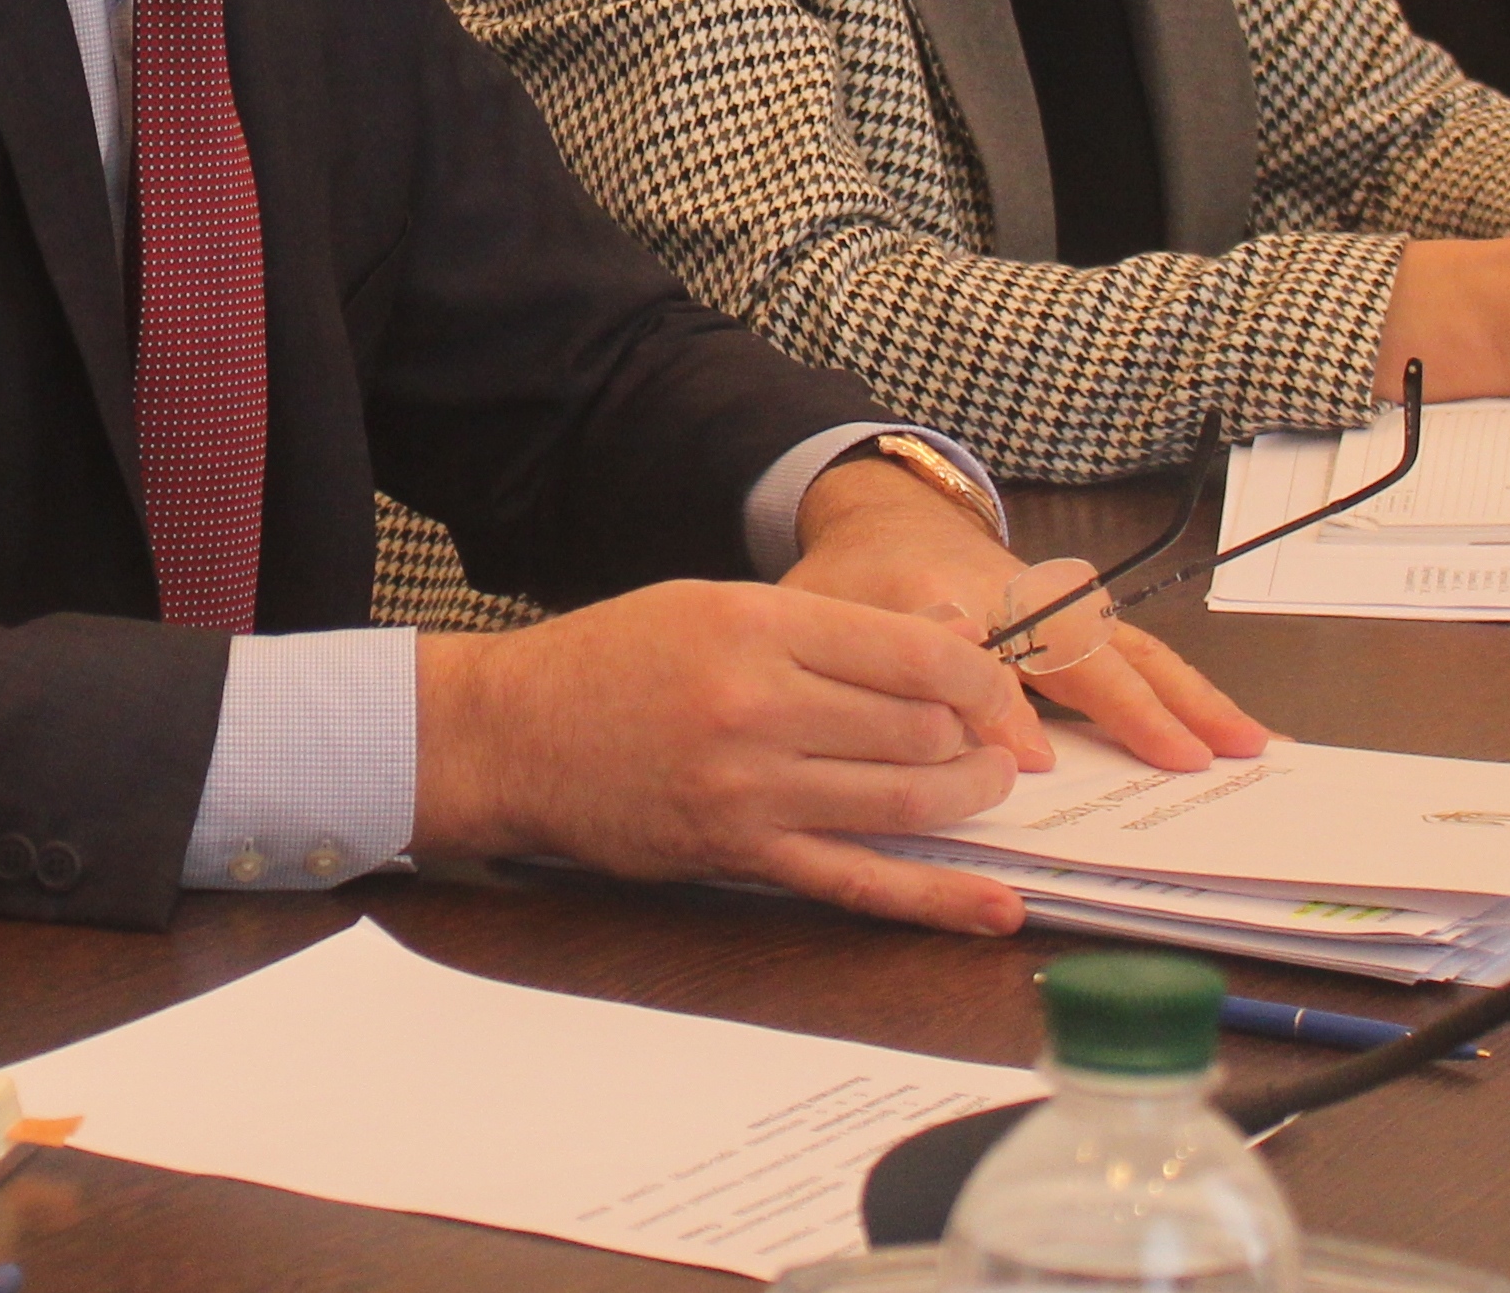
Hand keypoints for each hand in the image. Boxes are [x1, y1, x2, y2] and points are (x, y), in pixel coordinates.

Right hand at [414, 579, 1043, 930]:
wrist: (511, 736)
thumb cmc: (607, 662)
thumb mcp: (711, 605)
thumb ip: (823, 625)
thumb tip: (943, 639)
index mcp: (756, 626)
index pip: (916, 652)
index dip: (983, 675)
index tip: (998, 687)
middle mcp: (758, 705)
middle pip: (923, 728)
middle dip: (982, 737)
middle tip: (997, 740)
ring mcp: (750, 789)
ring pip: (906, 800)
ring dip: (968, 798)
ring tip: (984, 786)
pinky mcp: (739, 854)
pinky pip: (859, 883)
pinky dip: (937, 899)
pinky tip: (996, 905)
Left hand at [781, 453, 1266, 774]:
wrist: (887, 518)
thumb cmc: (854, 583)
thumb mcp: (827, 621)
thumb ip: (869, 675)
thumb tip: (970, 741)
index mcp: (946, 594)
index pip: (985, 660)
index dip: (1005, 713)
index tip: (1032, 762)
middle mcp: (1020, 594)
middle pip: (1087, 646)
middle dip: (1138, 703)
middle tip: (1189, 757)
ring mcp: (1060, 602)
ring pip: (1131, 648)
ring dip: (1189, 696)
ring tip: (1248, 745)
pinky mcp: (1082, 615)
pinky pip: (1140, 653)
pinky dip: (1188, 690)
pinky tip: (1232, 732)